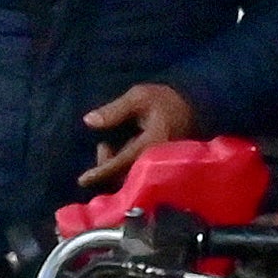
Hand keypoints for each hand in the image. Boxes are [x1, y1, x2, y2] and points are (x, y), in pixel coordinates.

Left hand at [76, 81, 196, 190]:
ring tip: (109, 146)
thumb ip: (114, 111)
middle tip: (103, 146)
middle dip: (107, 168)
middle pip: (126, 177)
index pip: (122, 163)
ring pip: (131, 178)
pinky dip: (123, 168)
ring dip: (114, 168)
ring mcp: (161, 166)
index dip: (101, 171)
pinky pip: (138, 174)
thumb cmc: (164, 100)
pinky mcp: (161, 167)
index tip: (82, 180)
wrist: (194, 107)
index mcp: (153, 144)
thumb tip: (89, 121)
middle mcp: (158, 161)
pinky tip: (119, 152)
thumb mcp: (138, 97)